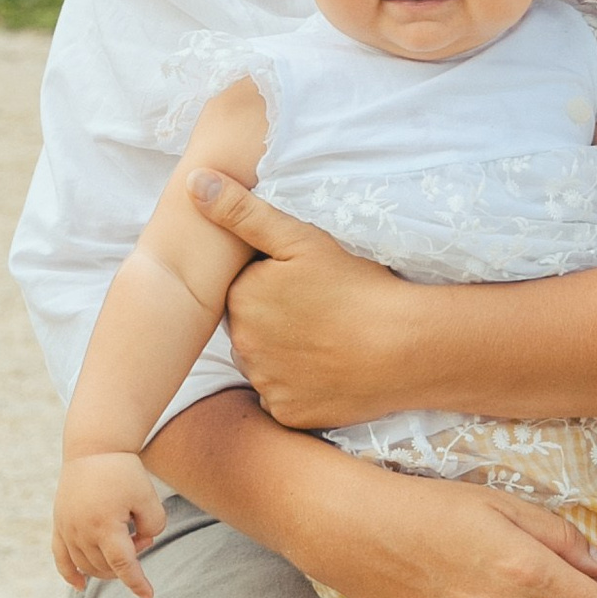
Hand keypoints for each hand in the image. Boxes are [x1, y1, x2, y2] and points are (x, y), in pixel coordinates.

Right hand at [53, 451, 169, 597]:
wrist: (92, 448)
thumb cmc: (123, 471)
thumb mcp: (148, 496)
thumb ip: (153, 526)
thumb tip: (140, 544)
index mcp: (104, 525)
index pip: (122, 565)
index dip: (136, 582)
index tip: (148, 596)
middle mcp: (81, 532)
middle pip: (107, 565)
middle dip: (128, 560)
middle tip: (142, 535)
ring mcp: (67, 530)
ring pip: (87, 565)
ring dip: (109, 562)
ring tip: (125, 536)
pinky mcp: (59, 525)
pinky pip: (61, 559)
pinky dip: (71, 574)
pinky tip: (81, 586)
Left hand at [188, 178, 426, 430]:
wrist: (403, 347)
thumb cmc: (355, 287)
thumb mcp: (300, 238)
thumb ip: (242, 212)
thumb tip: (193, 182)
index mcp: (240, 300)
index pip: (244, 290)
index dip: (275, 284)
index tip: (308, 282)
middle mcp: (242, 347)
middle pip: (251, 328)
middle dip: (276, 319)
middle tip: (322, 310)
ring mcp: (264, 385)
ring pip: (266, 364)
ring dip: (286, 354)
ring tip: (330, 339)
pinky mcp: (287, 414)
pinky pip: (284, 397)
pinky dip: (302, 386)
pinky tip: (331, 369)